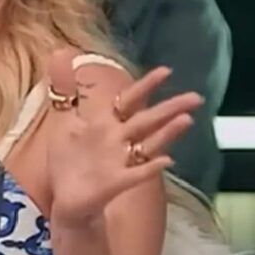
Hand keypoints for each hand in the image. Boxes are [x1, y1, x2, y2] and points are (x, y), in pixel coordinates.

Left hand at [44, 50, 203, 227]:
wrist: (66, 199)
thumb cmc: (68, 162)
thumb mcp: (63, 124)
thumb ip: (66, 93)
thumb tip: (58, 54)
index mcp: (106, 124)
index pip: (129, 101)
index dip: (146, 86)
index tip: (167, 71)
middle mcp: (118, 141)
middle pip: (147, 121)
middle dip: (169, 108)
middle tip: (195, 97)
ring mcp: (119, 162)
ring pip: (148, 145)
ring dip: (166, 133)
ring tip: (186, 120)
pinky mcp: (115, 183)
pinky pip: (136, 174)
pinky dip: (150, 168)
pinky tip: (167, 161)